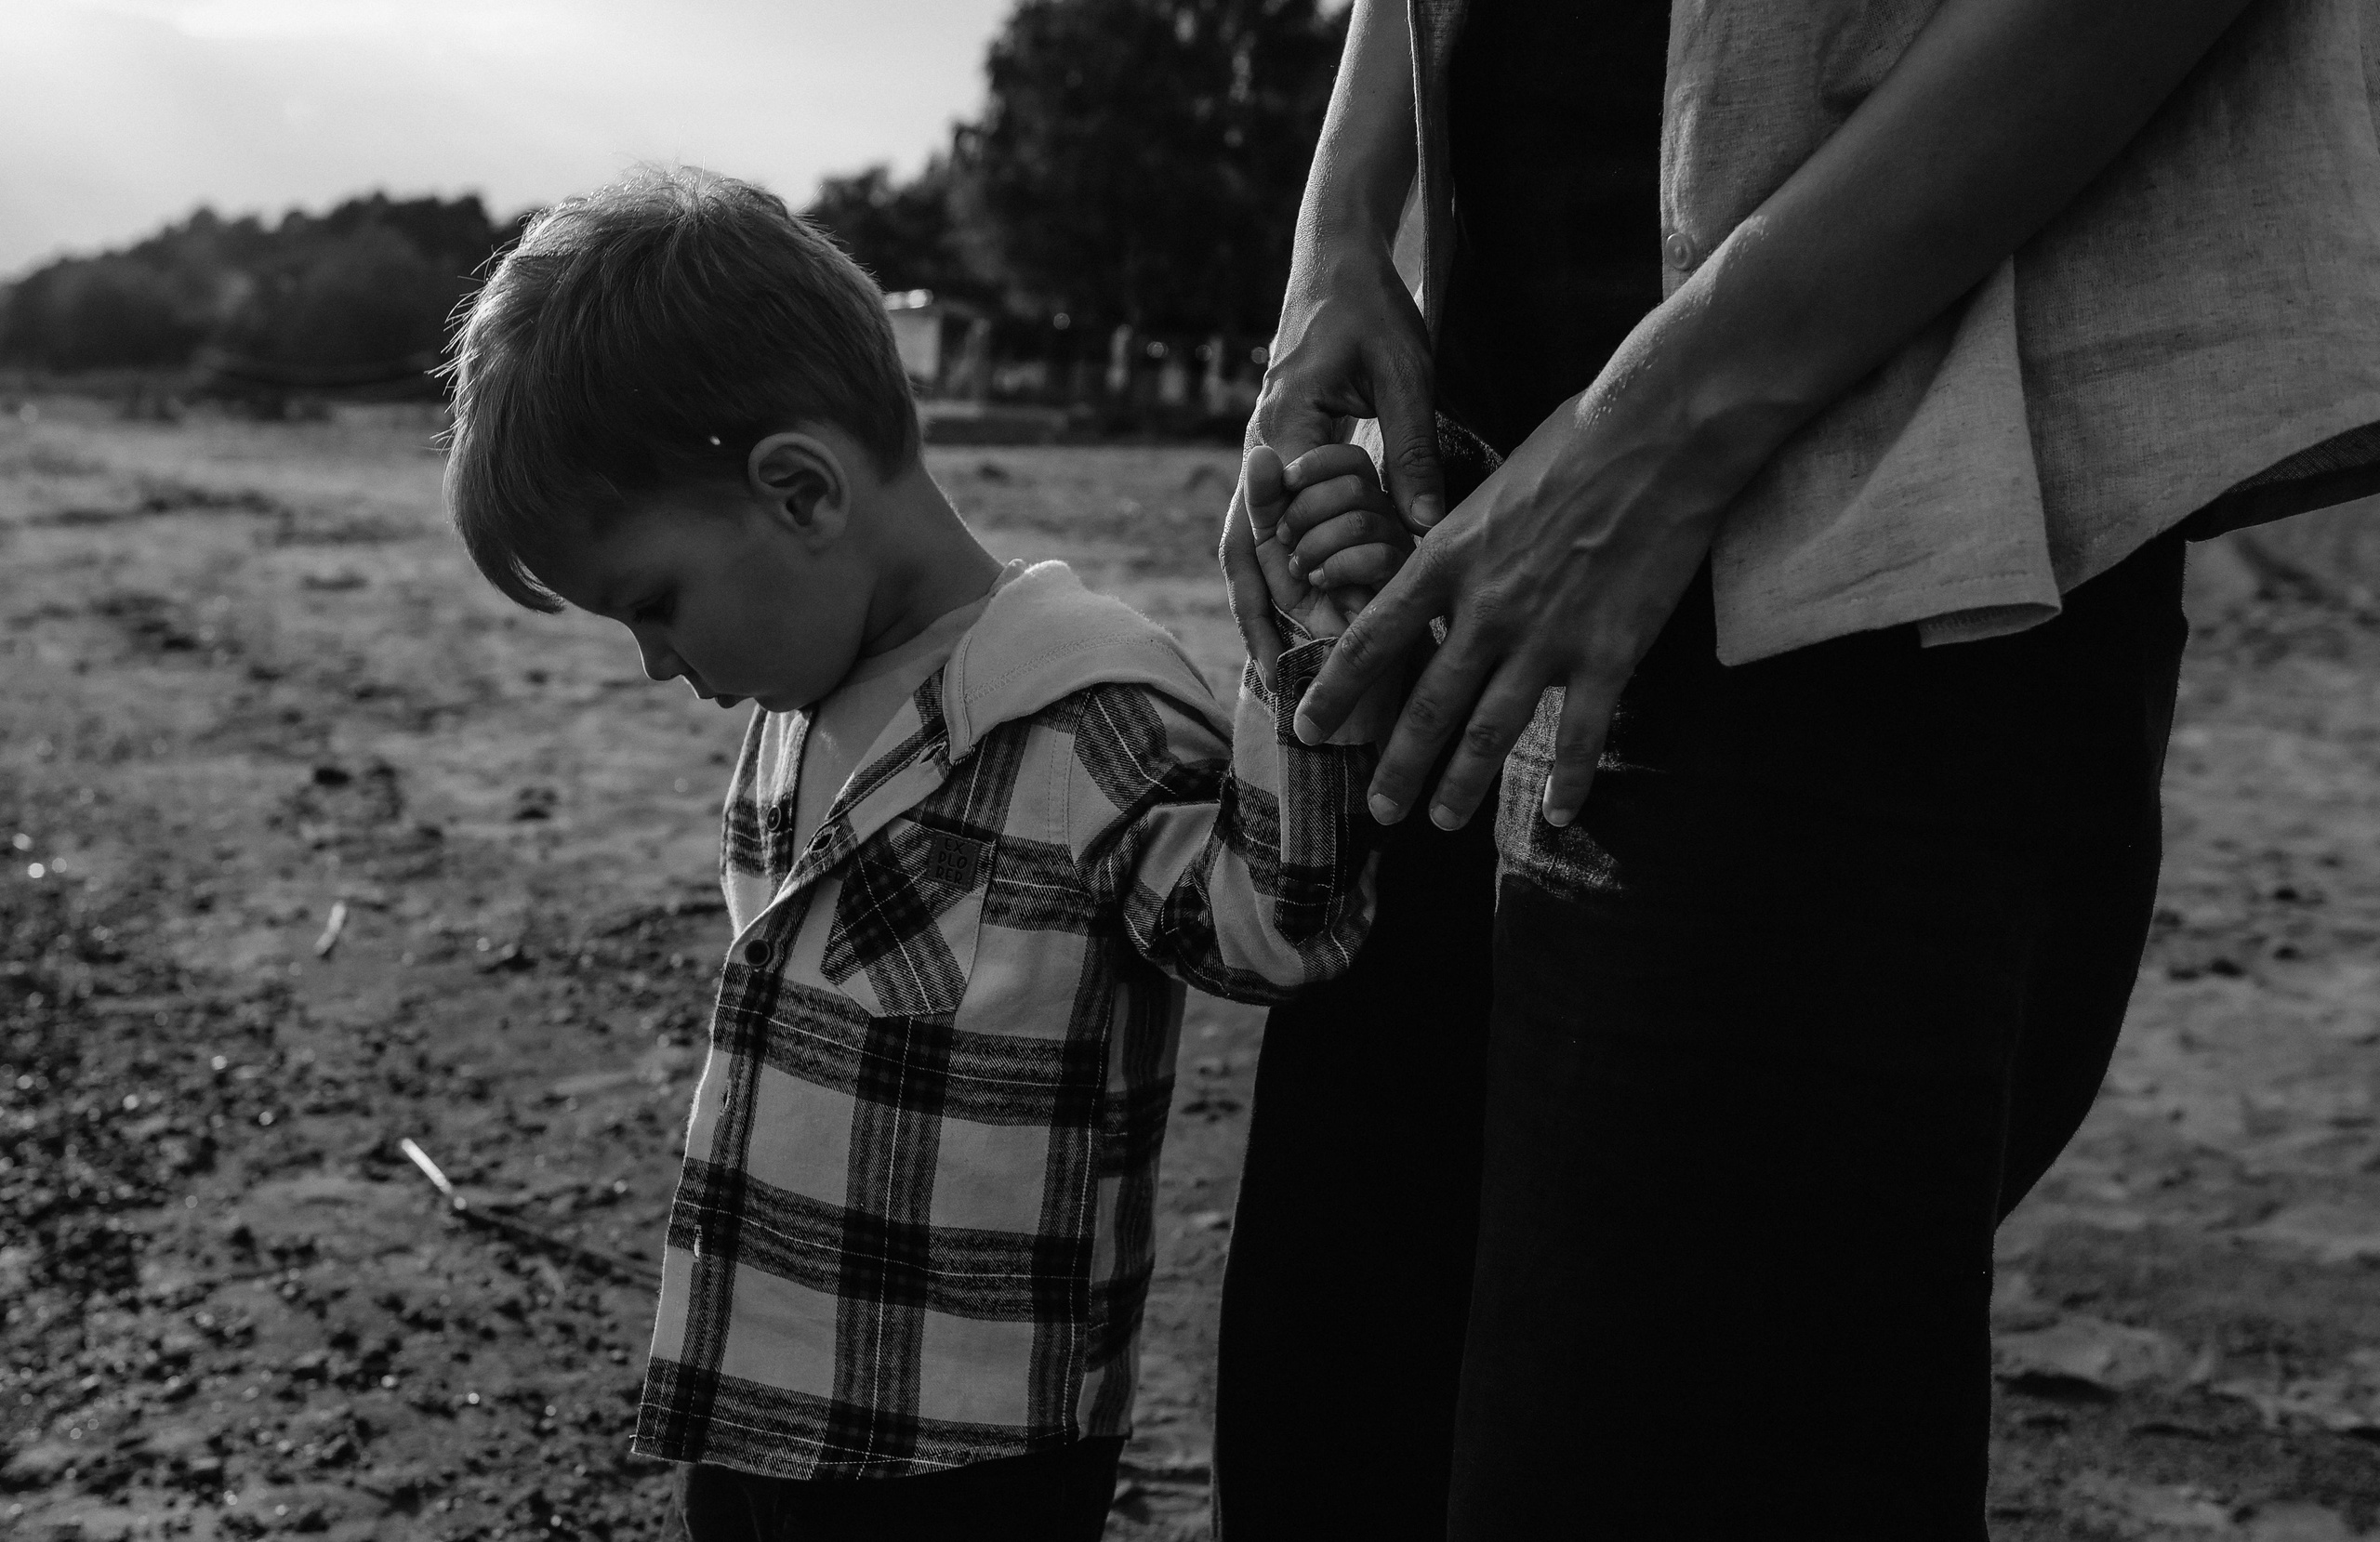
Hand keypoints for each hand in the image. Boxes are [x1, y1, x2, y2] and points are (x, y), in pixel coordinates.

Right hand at [1222, 242, 1441, 689]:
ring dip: (1255, 609)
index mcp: (1286, 430)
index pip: (1287, 527)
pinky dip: (1264, 580)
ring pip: (1242, 548)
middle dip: (1268, 616)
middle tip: (1287, 679)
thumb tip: (1426, 528)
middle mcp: (1261, 452)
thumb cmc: (1371, 308)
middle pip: (1248, 552)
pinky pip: (1258, 531)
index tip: (1340, 628)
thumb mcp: (1405, 373)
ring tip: (1267, 672)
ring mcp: (1260, 459)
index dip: (1310, 584)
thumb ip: (1411, 450)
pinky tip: (1285, 617)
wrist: (1333, 263)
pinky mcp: (1274, 460)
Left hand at [1247, 442, 1411, 637]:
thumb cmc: (1296, 596)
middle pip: (1354, 484)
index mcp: (1355, 499)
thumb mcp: (1269, 542)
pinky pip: (1378, 556)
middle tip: (1285, 540)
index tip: (1285, 484)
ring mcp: (1396, 549)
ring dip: (1316, 544)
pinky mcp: (1401, 584)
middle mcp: (1382, 517)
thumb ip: (1264, 498)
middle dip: (1306, 510)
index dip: (1315, 465)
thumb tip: (1262, 454)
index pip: (1350, 459)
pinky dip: (1337, 567)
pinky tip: (1321, 582)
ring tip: (1301, 570)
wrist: (1314, 653)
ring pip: (1363, 519)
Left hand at [1289, 352, 1739, 831]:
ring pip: (1490, 732)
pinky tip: (1559, 816)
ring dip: (1462, 785)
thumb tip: (1431, 582)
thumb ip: (1455, 546)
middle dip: (1397, 767)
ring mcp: (1547, 636)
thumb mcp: (1485, 491)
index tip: (1306, 728)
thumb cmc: (1572, 443)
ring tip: (1442, 822)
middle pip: (1425, 706)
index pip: (1369, 641)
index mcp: (1445, 560)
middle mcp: (1485, 608)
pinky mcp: (1609, 651)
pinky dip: (1569, 782)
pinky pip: (1581, 734)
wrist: (1657, 434)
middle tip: (1378, 809)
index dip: (1333, 693)